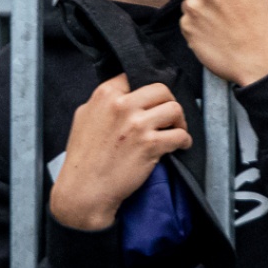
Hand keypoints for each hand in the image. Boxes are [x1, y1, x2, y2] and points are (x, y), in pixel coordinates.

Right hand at [49, 74, 191, 230]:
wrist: (84, 190)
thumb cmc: (83, 158)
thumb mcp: (83, 117)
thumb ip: (103, 103)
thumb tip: (122, 95)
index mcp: (105, 95)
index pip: (134, 77)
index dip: (146, 91)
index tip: (151, 101)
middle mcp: (122, 105)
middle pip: (161, 90)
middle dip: (169, 101)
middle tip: (169, 115)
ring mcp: (137, 125)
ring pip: (175, 109)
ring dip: (180, 121)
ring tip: (177, 130)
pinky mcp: (150, 145)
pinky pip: (180, 135)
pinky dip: (185, 141)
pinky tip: (181, 145)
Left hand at [175, 0, 267, 86]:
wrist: (260, 59)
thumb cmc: (263, 20)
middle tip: (220, 2)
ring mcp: (192, 7)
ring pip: (187, 1)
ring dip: (199, 8)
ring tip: (221, 20)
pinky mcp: (186, 27)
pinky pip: (186, 21)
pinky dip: (197, 25)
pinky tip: (215, 32)